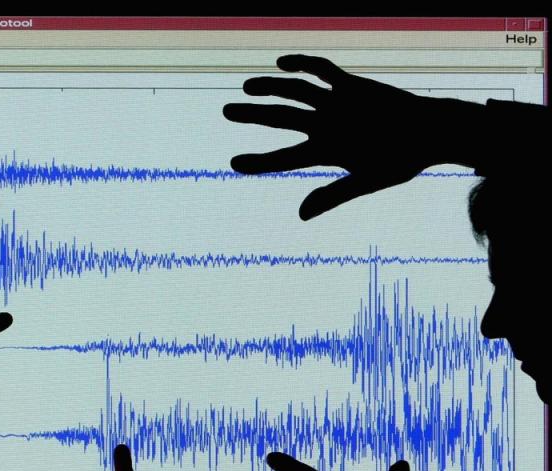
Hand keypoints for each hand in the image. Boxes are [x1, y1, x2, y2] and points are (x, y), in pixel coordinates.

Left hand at [223, 54, 448, 219]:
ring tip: (247, 87)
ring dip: (272, 87)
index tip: (233, 163)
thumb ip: (332, 195)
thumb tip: (300, 215)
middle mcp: (325, 127)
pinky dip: (304, 65)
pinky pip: (323, 71)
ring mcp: (337, 105)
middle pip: (281, 118)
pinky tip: (283, 64)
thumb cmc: (402, 161)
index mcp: (325, 152)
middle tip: (226, 111)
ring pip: (296, 92)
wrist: (434, 132)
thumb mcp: (366, 181)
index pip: (284, 157)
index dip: (258, 161)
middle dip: (253, 115)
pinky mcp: (352, 86)